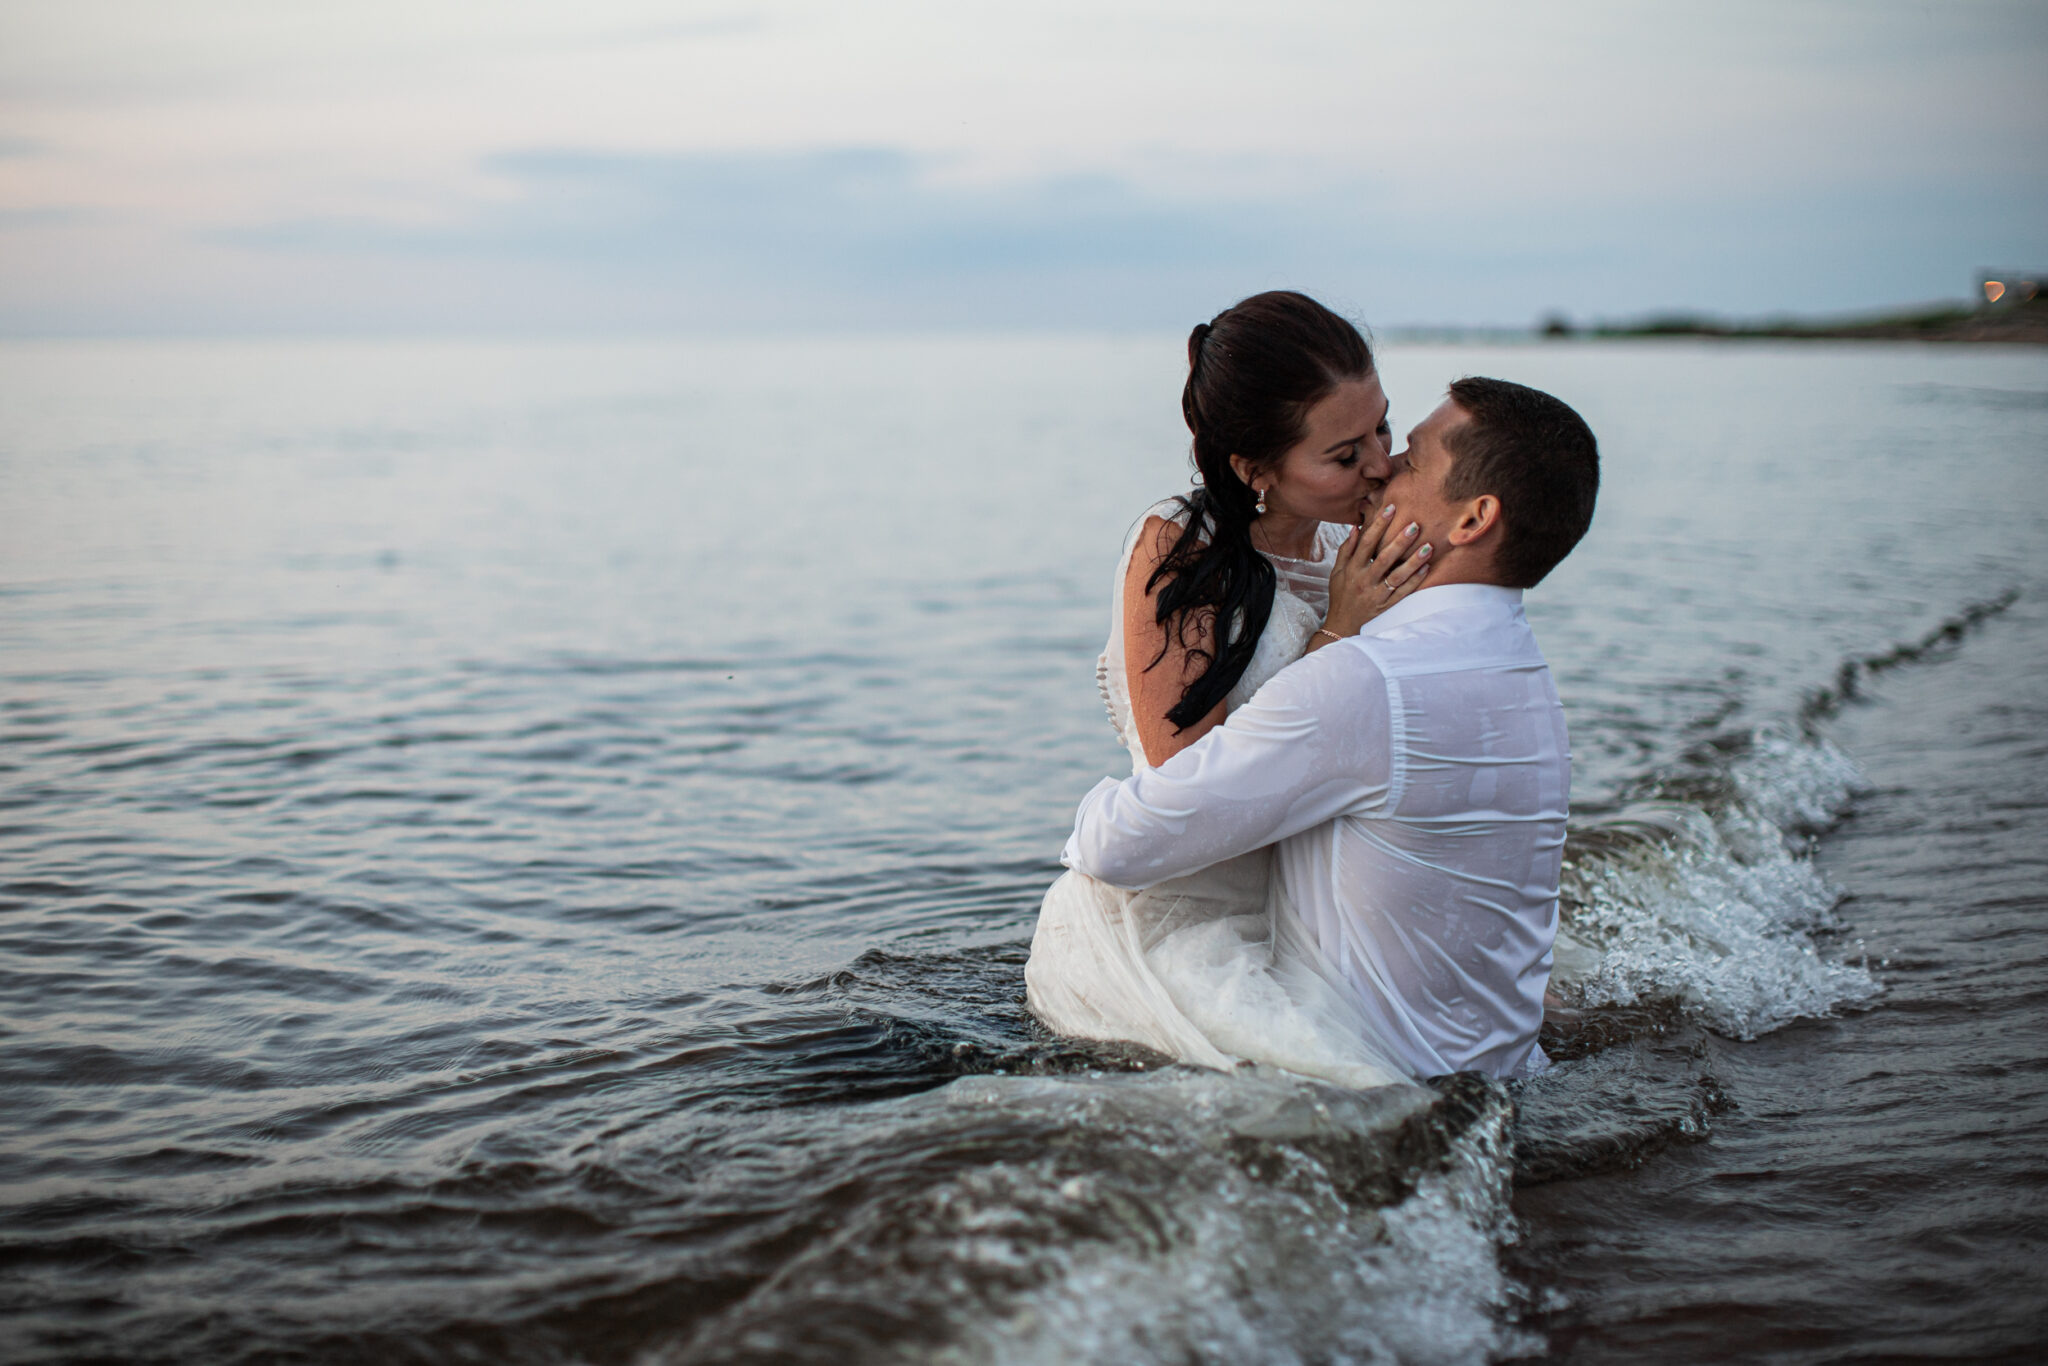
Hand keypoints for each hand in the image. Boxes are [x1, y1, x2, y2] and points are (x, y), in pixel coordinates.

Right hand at [1314, 504, 1431, 644]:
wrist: (1342, 625)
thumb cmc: (1341, 594)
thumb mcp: (1337, 572)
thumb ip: (1346, 550)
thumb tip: (1356, 527)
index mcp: (1353, 569)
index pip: (1366, 543)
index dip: (1378, 525)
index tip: (1390, 508)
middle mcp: (1364, 581)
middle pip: (1384, 559)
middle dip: (1400, 541)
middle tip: (1414, 525)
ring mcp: (1376, 595)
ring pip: (1397, 576)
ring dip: (1413, 561)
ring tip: (1428, 547)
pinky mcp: (1386, 607)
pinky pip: (1403, 593)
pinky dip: (1415, 581)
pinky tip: (1426, 569)